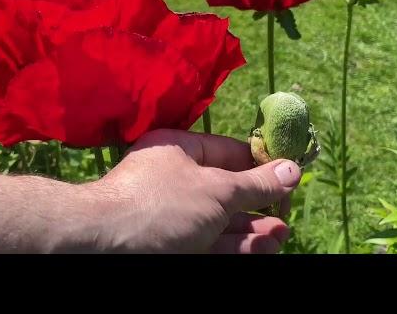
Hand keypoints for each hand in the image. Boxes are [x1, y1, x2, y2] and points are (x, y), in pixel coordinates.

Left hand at [75, 129, 301, 253]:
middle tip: (287, 211)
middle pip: (227, 189)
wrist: (105, 245)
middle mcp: (175, 180)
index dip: (261, 162)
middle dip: (260, 202)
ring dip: (253, 228)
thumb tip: (292, 169)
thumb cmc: (162, 204)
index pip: (227, 151)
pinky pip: (211, 240)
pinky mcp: (173, 244)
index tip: (290, 173)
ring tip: (281, 233)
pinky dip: (238, 244)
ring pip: (221, 220)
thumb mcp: (216, 189)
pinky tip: (264, 246)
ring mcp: (173, 215)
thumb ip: (255, 183)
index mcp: (179, 150)